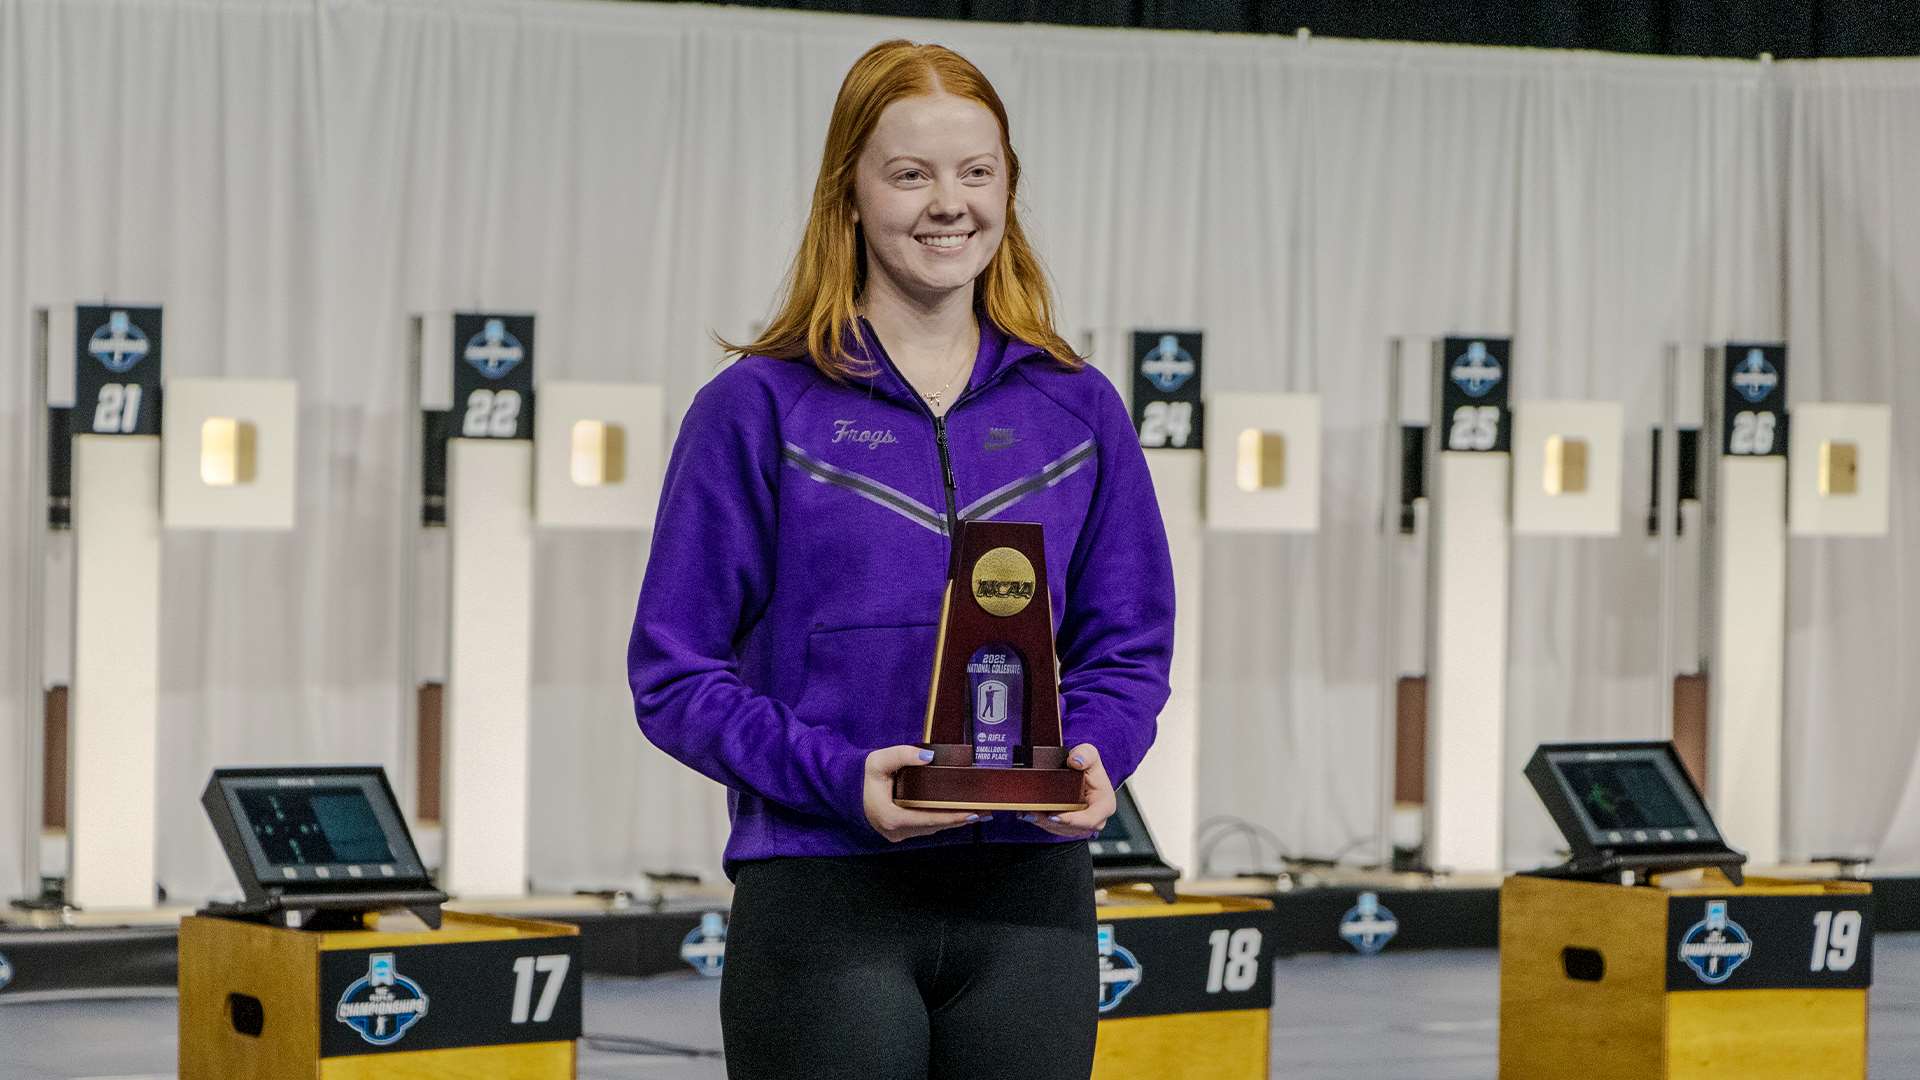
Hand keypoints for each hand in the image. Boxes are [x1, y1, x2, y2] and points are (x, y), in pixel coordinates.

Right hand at [863, 745, 985, 842]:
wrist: (847, 790)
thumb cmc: (863, 776)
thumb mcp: (879, 760)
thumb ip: (903, 755)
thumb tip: (930, 756)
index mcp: (890, 817)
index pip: (928, 819)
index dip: (951, 817)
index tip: (972, 813)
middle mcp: (895, 832)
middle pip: (933, 826)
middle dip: (958, 819)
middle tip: (983, 812)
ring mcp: (898, 835)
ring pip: (930, 829)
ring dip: (952, 821)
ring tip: (976, 813)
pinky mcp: (900, 832)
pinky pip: (925, 827)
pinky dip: (941, 821)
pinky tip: (957, 814)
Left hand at [1019, 743, 1115, 838]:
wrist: (1080, 771)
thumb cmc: (1087, 765)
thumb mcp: (1089, 753)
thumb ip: (1085, 754)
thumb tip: (1076, 762)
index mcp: (1105, 804)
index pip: (1091, 819)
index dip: (1072, 820)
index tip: (1054, 816)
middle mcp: (1096, 818)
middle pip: (1073, 828)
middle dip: (1052, 822)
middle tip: (1034, 813)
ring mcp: (1082, 824)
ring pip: (1061, 830)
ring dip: (1044, 823)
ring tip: (1029, 812)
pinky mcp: (1070, 826)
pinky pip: (1055, 828)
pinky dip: (1041, 822)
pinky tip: (1030, 814)